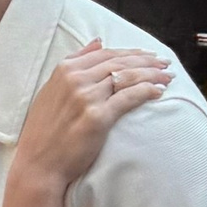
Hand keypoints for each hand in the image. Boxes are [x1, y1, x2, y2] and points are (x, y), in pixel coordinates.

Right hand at [10, 42, 170, 189]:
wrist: (38, 163)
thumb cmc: (45, 130)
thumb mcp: (52, 89)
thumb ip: (75, 63)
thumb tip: (98, 42)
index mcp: (65, 70)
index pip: (106, 54)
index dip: (131, 53)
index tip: (148, 55)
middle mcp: (75, 79)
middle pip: (120, 63)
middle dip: (147, 61)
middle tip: (165, 63)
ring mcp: (86, 98)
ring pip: (127, 77)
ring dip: (152, 74)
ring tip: (168, 76)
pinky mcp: (97, 118)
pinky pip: (128, 98)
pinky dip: (146, 92)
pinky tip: (159, 91)